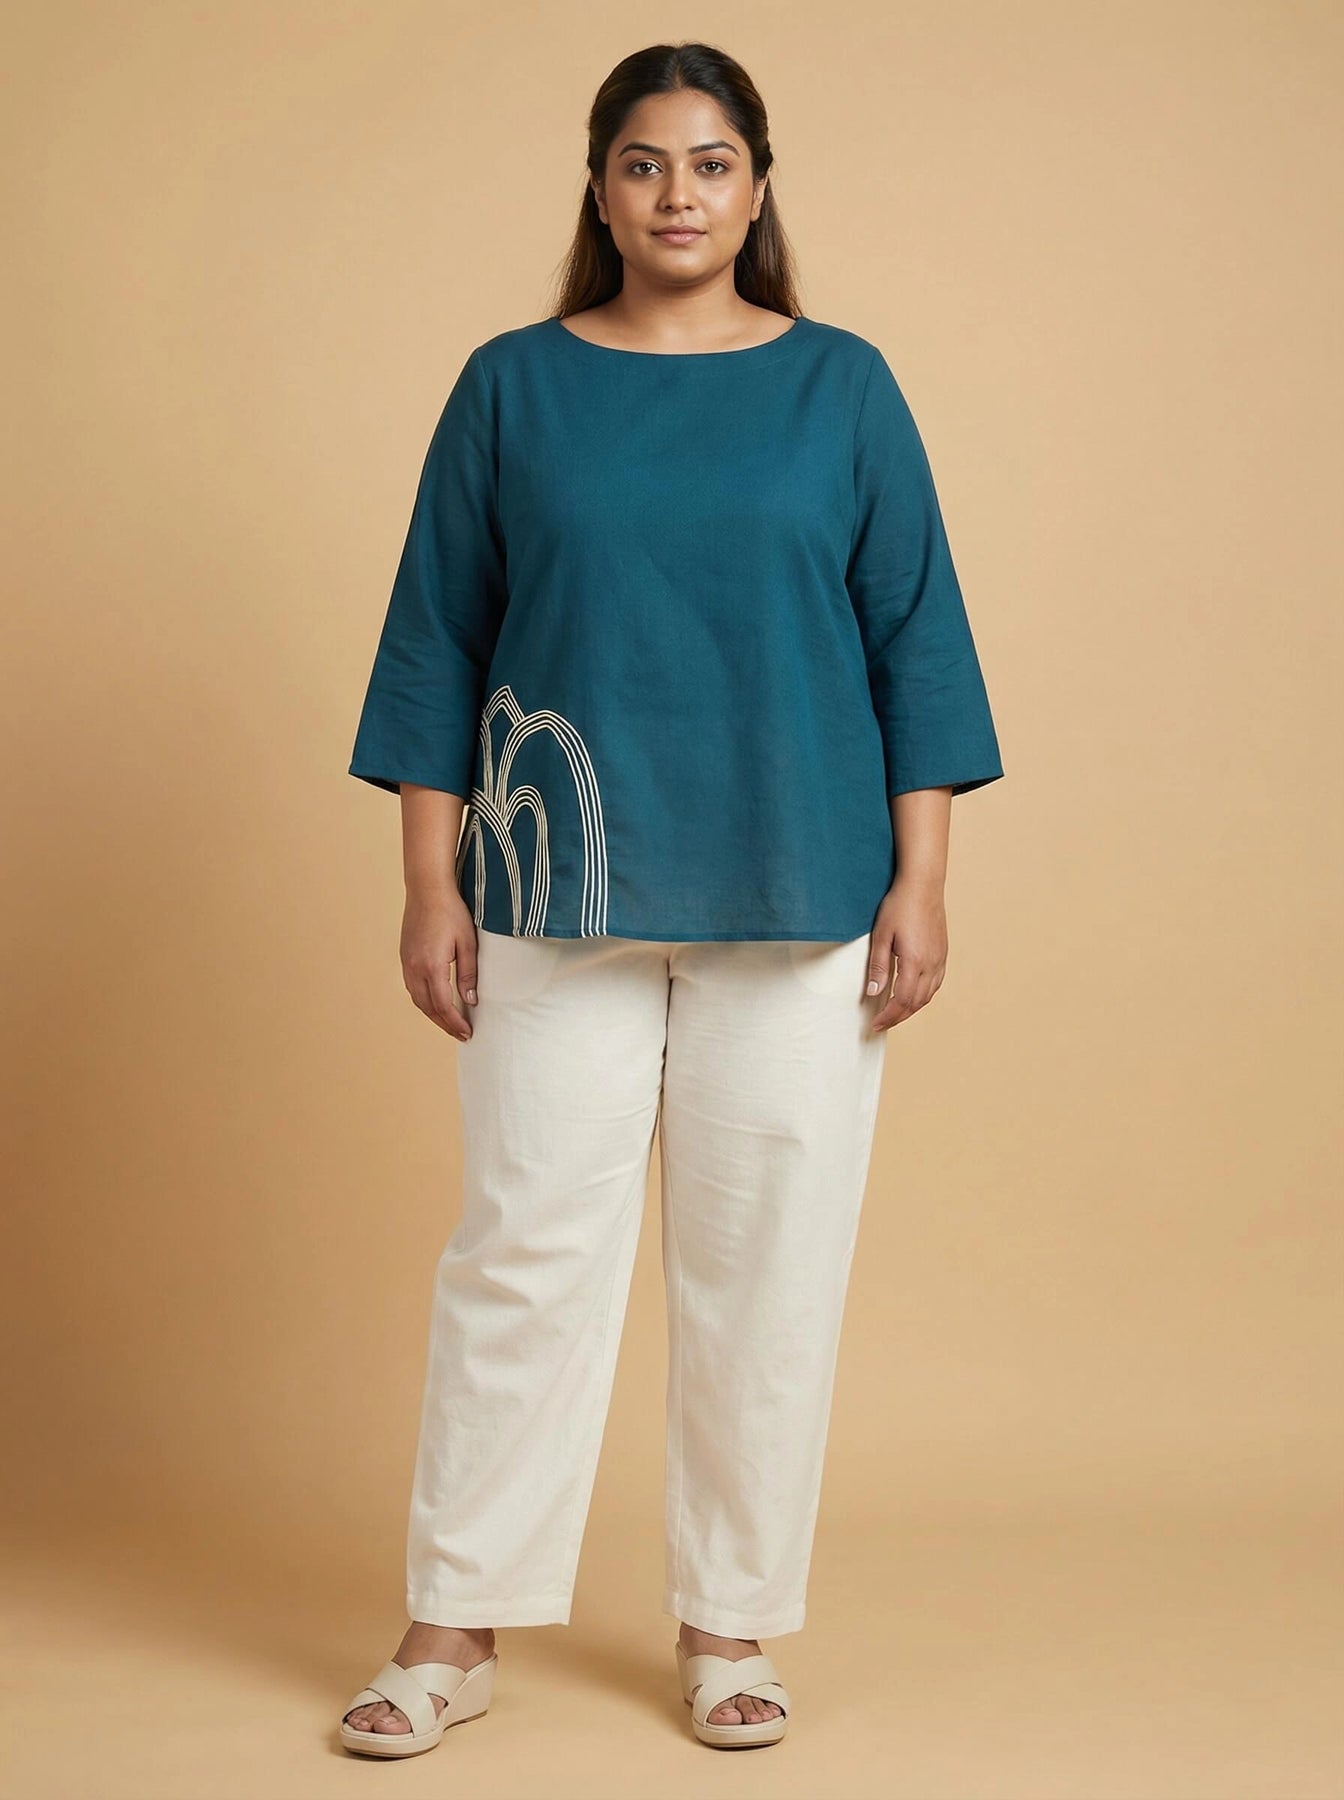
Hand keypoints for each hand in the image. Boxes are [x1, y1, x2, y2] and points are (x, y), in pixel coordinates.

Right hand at [399, 886, 478, 1040]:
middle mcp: (415, 968)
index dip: (455, 1023)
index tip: (467, 1033)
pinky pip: (412, 988)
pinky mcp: (405, 957)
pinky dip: (424, 1001)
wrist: (427, 890)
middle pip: (428, 1008)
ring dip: (433, 1015)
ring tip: (450, 1023)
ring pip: (417, 1000)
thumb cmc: (451, 912)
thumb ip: (469, 974)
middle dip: (444, 1024)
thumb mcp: (468, 943)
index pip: (443, 1006)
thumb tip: (470, 1002)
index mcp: (432, 966)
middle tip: (461, 1034)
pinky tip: (435, 1002)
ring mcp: (406, 963)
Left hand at [865, 872, 947, 1032]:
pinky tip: (913, 995)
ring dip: (911, 1009)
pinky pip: (936, 984)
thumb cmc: (900, 906)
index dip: (888, 1016)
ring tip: (894, 1013)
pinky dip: (923, 996)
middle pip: (916, 1003)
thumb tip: (873, 992)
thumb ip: (878, 966)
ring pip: (928, 996)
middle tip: (881, 1024)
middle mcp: (931, 965)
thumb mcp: (881, 936)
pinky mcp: (943, 953)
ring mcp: (939, 959)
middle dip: (898, 1017)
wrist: (923, 886)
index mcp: (914, 962)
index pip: (901, 1001)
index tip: (875, 1024)